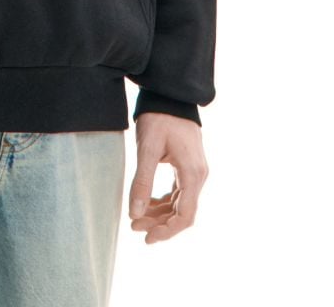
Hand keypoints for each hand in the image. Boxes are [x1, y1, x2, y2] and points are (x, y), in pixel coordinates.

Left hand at [127, 112, 208, 243]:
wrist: (170, 95)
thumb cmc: (159, 118)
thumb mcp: (148, 149)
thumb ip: (142, 181)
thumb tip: (135, 213)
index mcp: (192, 174)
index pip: (185, 216)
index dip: (167, 231)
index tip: (147, 237)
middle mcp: (198, 176)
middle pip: (182, 212)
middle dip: (159, 223)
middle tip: (134, 226)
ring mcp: (195, 171)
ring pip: (180, 203)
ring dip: (160, 213)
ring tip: (136, 218)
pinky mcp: (188, 167)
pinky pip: (178, 193)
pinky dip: (164, 202)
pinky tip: (148, 204)